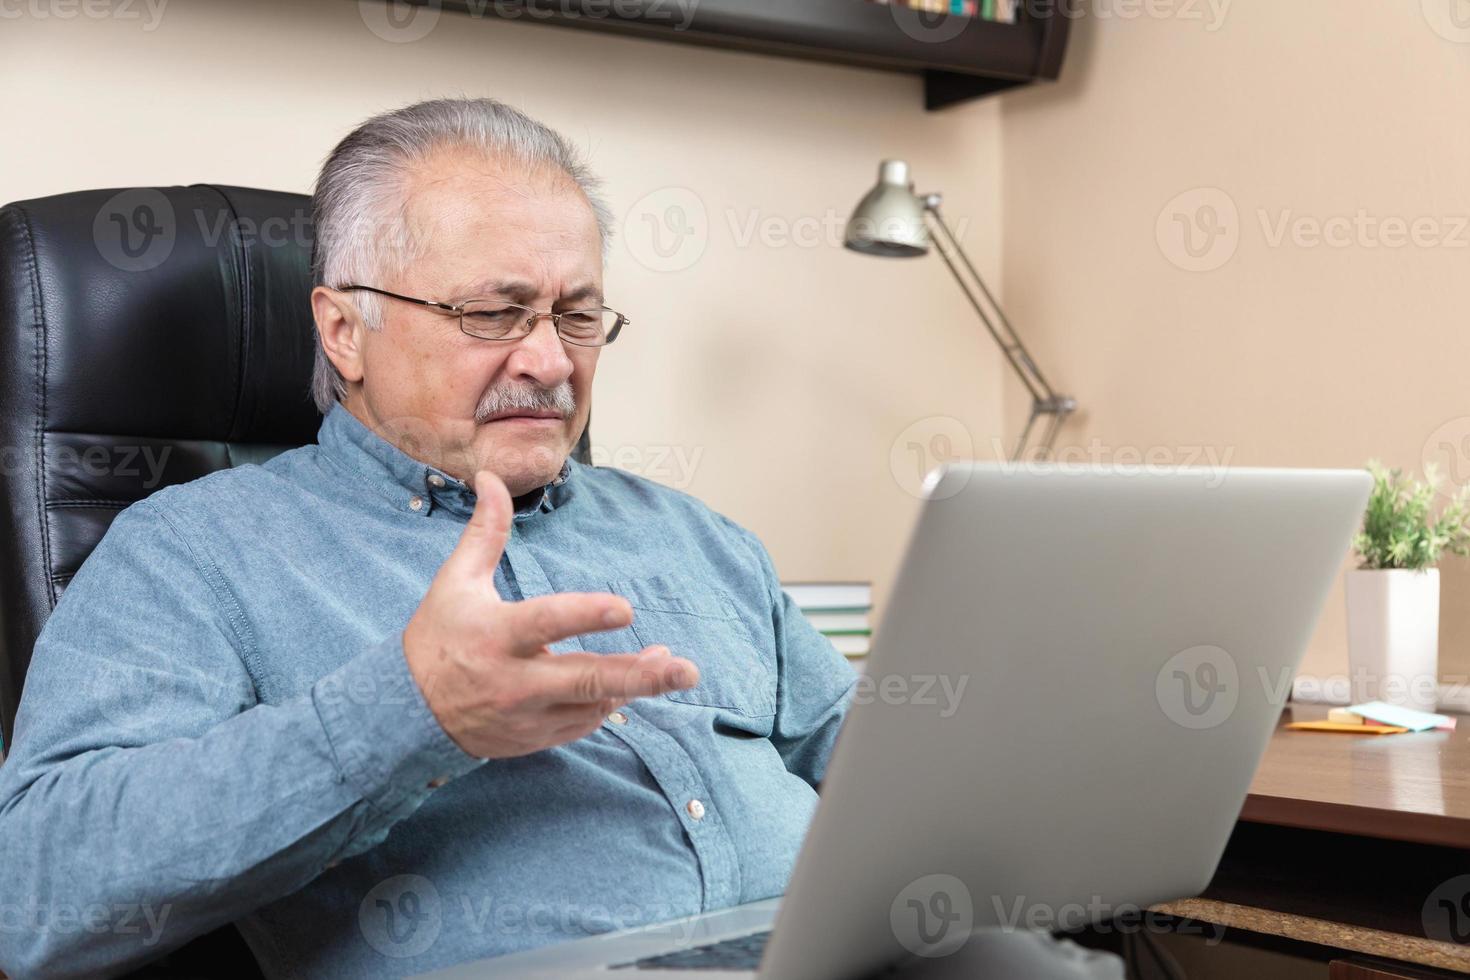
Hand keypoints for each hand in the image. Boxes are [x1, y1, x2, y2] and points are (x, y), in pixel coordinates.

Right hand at [403, 470, 698, 758]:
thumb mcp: (456, 581)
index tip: (626, 610)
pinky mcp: (535, 737)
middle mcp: (514, 680)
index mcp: (495, 635)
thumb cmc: (437, 636)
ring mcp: (527, 714)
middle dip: (641, 675)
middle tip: (685, 669)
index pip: (546, 624)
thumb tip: (492, 478)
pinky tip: (631, 684)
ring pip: (593, 704)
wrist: (405, 712)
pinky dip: (609, 703)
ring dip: (635, 685)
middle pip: (586, 680)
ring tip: (670, 667)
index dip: (586, 617)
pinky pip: (583, 723)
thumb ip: (485, 532)